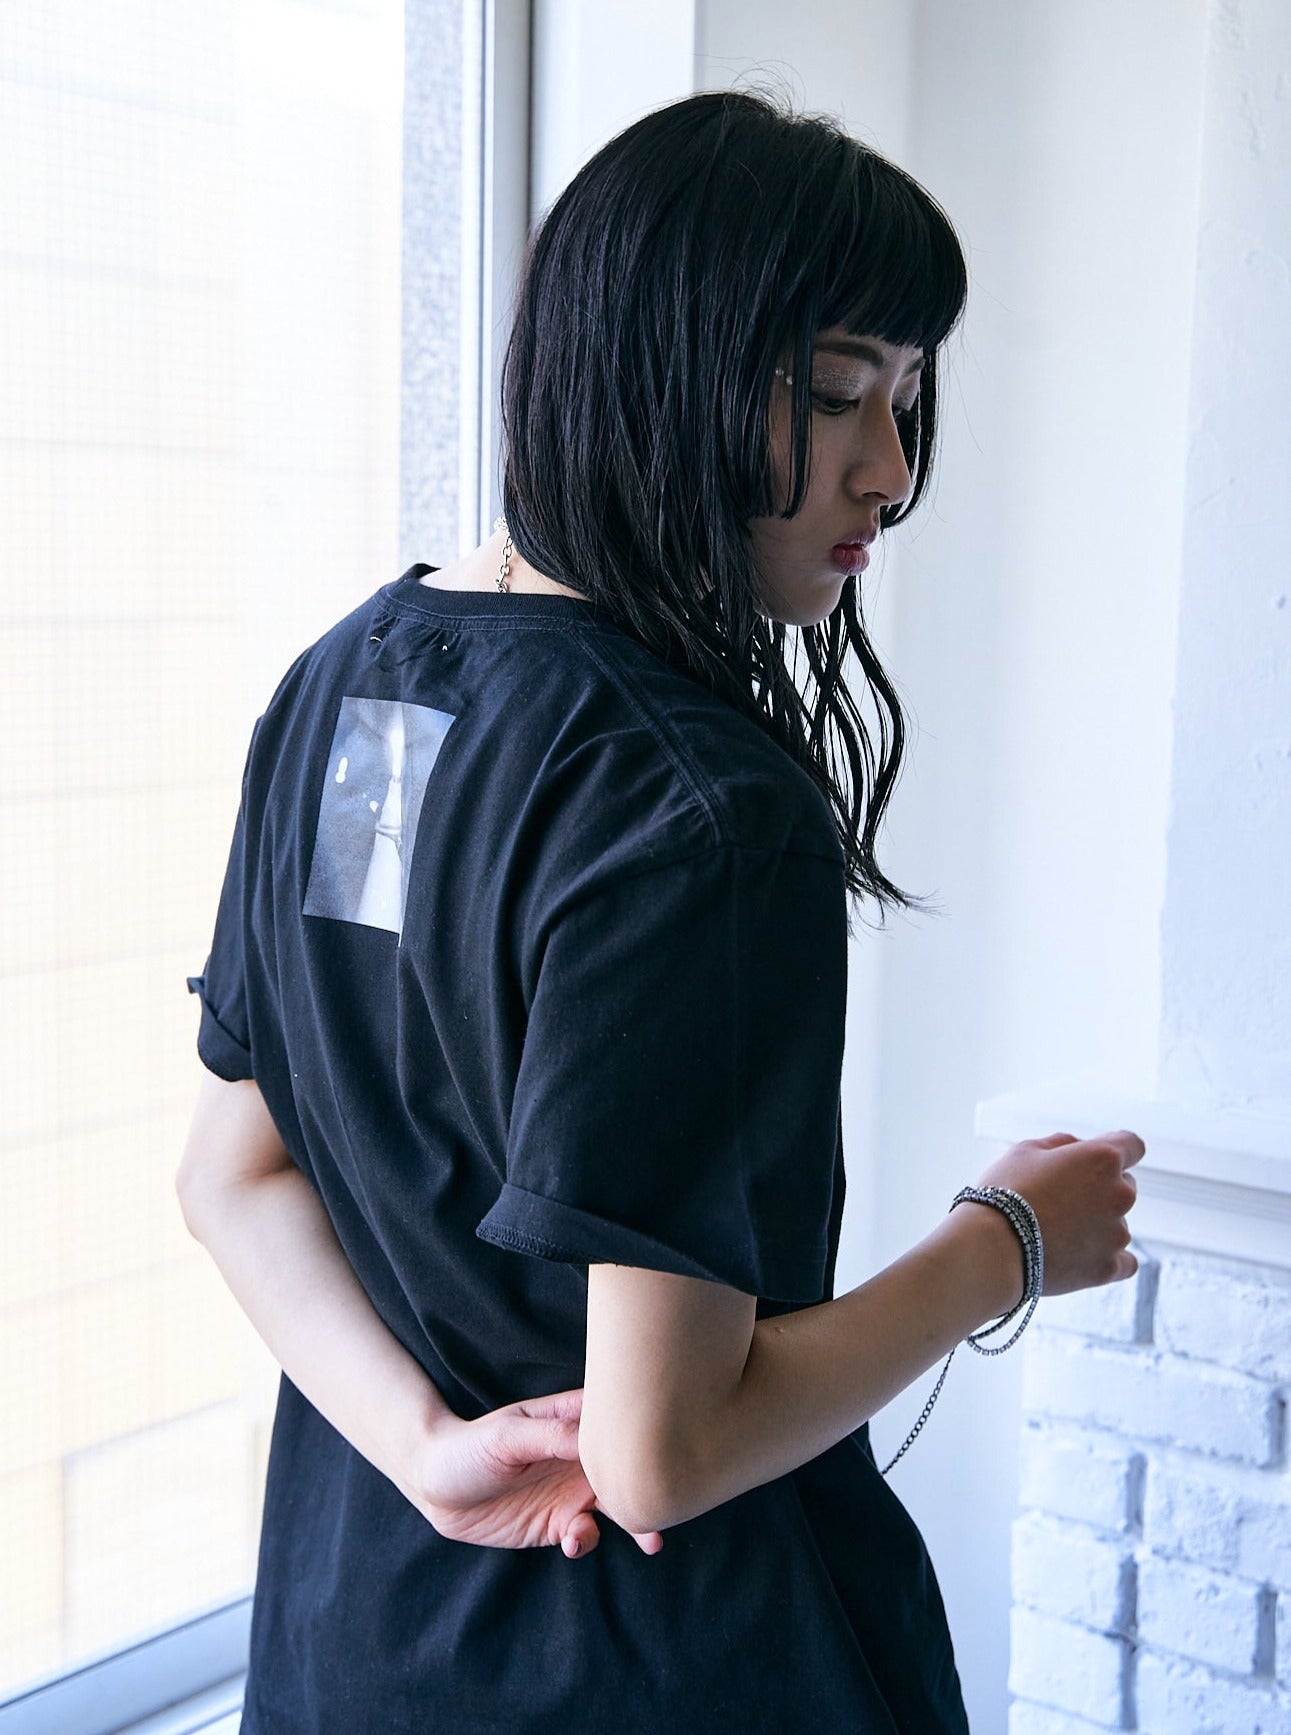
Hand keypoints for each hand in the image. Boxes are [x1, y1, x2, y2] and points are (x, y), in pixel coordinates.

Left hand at [407, 1387, 663, 1558]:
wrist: (433, 1486)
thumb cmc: (469, 1447)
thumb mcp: (508, 1436)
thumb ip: (551, 1437)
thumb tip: (595, 1439)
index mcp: (571, 1422)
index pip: (616, 1422)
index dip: (644, 1431)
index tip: (670, 1446)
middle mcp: (576, 1456)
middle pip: (625, 1469)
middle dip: (648, 1486)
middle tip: (671, 1505)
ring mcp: (569, 1491)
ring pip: (615, 1506)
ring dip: (634, 1521)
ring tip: (650, 1539)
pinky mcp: (555, 1524)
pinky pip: (584, 1535)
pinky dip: (587, 1541)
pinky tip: (574, 1540)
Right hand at [973, 1128, 1143, 1296]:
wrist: (992, 1247)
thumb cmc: (1005, 1192)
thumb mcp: (1026, 1150)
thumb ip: (1062, 1144)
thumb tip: (1078, 1149)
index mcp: (1102, 1159)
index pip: (1132, 1145)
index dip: (1114, 1147)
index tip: (1094, 1158)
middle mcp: (1120, 1195)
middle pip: (1124, 1185)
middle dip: (1100, 1188)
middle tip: (1061, 1198)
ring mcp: (1117, 1234)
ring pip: (1118, 1223)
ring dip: (1097, 1223)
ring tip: (1056, 1232)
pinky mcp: (1108, 1267)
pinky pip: (1124, 1262)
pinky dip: (1107, 1258)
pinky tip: (1084, 1256)